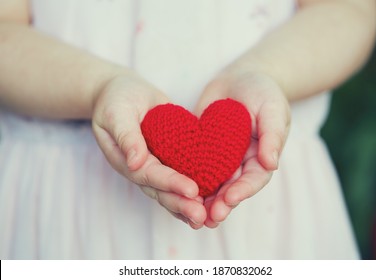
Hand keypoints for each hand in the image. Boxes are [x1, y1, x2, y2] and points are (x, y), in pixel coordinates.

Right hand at [92, 73, 206, 228]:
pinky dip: (193, 191)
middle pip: (160, 191)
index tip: (191, 190)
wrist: (124, 94)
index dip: (170, 183)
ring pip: (171, 190)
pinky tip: (209, 202)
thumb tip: (135, 163)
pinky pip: (180, 176)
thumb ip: (126, 136)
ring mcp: (155, 165)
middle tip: (201, 216)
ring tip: (207, 217)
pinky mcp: (169, 158)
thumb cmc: (116, 100)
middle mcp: (141, 168)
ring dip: (187, 205)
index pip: (149, 175)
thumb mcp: (116, 113)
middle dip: (181, 203)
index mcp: (126, 159)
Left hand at [195, 70, 290, 227]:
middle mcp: (241, 162)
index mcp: (260, 157)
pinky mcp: (201, 150)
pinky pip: (194, 167)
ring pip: (212, 183)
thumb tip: (271, 164)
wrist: (240, 78)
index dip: (243, 191)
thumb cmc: (262, 91)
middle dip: (220, 204)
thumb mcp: (273, 108)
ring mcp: (220, 158)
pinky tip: (175, 190)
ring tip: (191, 215)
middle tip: (208, 217)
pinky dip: (186, 180)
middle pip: (231, 188)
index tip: (229, 198)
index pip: (254, 179)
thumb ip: (273, 134)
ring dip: (203, 200)